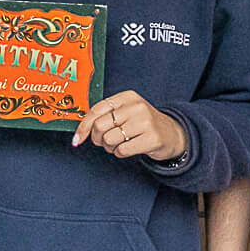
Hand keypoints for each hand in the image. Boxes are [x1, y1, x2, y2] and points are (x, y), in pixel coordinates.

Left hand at [71, 90, 186, 160]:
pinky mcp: (152, 138)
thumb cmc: (143, 124)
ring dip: (110, 147)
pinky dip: (120, 153)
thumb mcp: (126, 112)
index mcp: (127, 97)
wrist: (172, 134)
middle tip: (104, 142)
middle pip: (100, 126)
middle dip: (97, 139)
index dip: (83, 126)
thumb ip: (105, 115)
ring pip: (110, 139)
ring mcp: (146, 122)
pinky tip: (128, 149)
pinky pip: (122, 150)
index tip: (77, 139)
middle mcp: (136, 107)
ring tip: (119, 144)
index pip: (97, 110)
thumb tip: (80, 129)